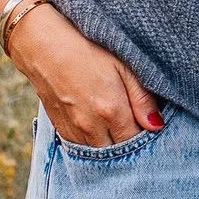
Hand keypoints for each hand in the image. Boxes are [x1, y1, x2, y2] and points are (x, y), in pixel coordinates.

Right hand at [10, 5, 161, 146]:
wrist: (42, 44)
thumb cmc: (88, 48)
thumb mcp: (123, 65)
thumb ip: (142, 99)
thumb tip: (157, 126)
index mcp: (111, 111)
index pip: (137, 141)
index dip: (146, 137)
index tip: (150, 126)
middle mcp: (91, 126)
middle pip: (117, 152)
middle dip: (129, 145)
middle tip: (136, 127)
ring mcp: (73, 129)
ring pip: (98, 153)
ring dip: (111, 145)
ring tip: (118, 126)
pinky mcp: (59, 128)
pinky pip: (81, 147)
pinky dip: (93, 142)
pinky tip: (100, 127)